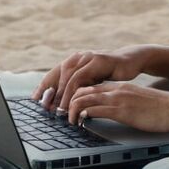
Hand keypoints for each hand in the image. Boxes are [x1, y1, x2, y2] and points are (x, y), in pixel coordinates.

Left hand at [32, 47, 148, 112]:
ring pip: (72, 77)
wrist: (134, 60)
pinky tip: (77, 107)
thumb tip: (63, 99)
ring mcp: (93, 59)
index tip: (35, 100)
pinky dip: (78, 95)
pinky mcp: (104, 64)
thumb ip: (80, 85)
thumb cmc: (112, 71)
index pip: (56, 73)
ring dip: (65, 95)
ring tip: (61, 111)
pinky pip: (86, 80)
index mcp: (77, 59)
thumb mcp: (93, 77)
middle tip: (46, 108)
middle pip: (61, 74)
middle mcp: (83, 57)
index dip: (44, 86)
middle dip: (53, 92)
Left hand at [67, 82, 168, 133]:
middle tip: (64, 115)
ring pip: (83, 99)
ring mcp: (117, 99)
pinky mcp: (121, 111)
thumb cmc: (157, 108)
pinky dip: (83, 115)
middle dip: (67, 102)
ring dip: (72, 110)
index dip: (74, 96)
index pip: (88, 86)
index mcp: (117, 86)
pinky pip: (94, 109)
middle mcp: (114, 90)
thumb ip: (120, 100)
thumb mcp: (134, 99)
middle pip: (81, 90)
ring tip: (70, 121)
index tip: (68, 107)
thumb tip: (107, 109)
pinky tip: (81, 121)